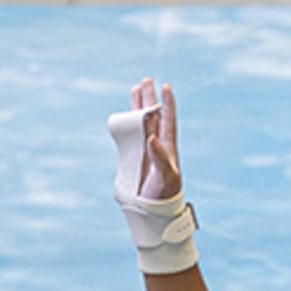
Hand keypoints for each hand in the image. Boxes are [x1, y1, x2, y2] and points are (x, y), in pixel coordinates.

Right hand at [127, 80, 182, 200]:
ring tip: (136, 89)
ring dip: (138, 106)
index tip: (166, 87)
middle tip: (147, 80)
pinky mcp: (132, 157)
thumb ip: (160, 157)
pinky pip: (129, 136)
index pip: (168, 120)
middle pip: (153, 116)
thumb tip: (152, 138)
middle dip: (150, 98)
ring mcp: (144, 149)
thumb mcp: (166, 176)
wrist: (153, 211)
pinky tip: (122, 116)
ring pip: (141, 123)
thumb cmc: (164, 194)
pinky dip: (126, 124)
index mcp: (167, 147)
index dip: (167, 104)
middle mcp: (156, 145)